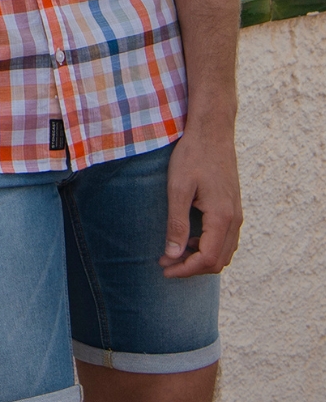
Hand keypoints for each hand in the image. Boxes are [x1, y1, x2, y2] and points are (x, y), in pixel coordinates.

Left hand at [159, 129, 242, 277]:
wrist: (213, 131)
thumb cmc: (192, 155)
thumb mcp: (178, 188)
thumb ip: (177, 223)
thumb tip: (173, 255)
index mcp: (221, 217)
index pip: (207, 259)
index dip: (185, 270)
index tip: (164, 269)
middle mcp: (235, 220)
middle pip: (218, 261)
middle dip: (192, 268)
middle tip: (166, 262)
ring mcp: (237, 214)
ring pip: (224, 252)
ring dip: (201, 258)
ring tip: (174, 251)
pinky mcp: (234, 207)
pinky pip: (226, 239)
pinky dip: (209, 246)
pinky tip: (189, 236)